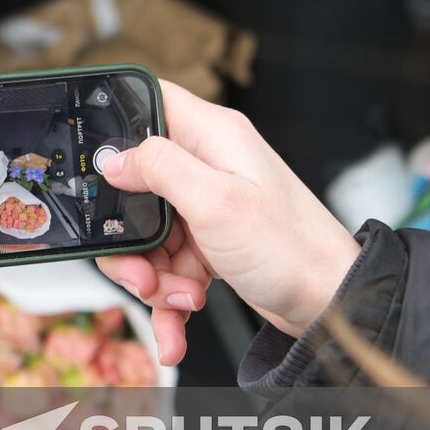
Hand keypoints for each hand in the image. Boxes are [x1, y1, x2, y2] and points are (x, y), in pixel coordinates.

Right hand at [95, 81, 359, 365]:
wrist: (330, 304)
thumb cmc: (292, 248)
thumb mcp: (217, 201)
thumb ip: (160, 169)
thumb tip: (115, 158)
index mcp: (212, 136)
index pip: (149, 102)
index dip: (115, 125)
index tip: (99, 169)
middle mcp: (208, 165)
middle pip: (135, 185)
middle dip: (130, 238)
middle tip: (142, 268)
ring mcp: (207, 205)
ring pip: (148, 235)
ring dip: (153, 277)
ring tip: (178, 299)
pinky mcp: (210, 241)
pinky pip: (168, 266)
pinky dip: (168, 299)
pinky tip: (175, 327)